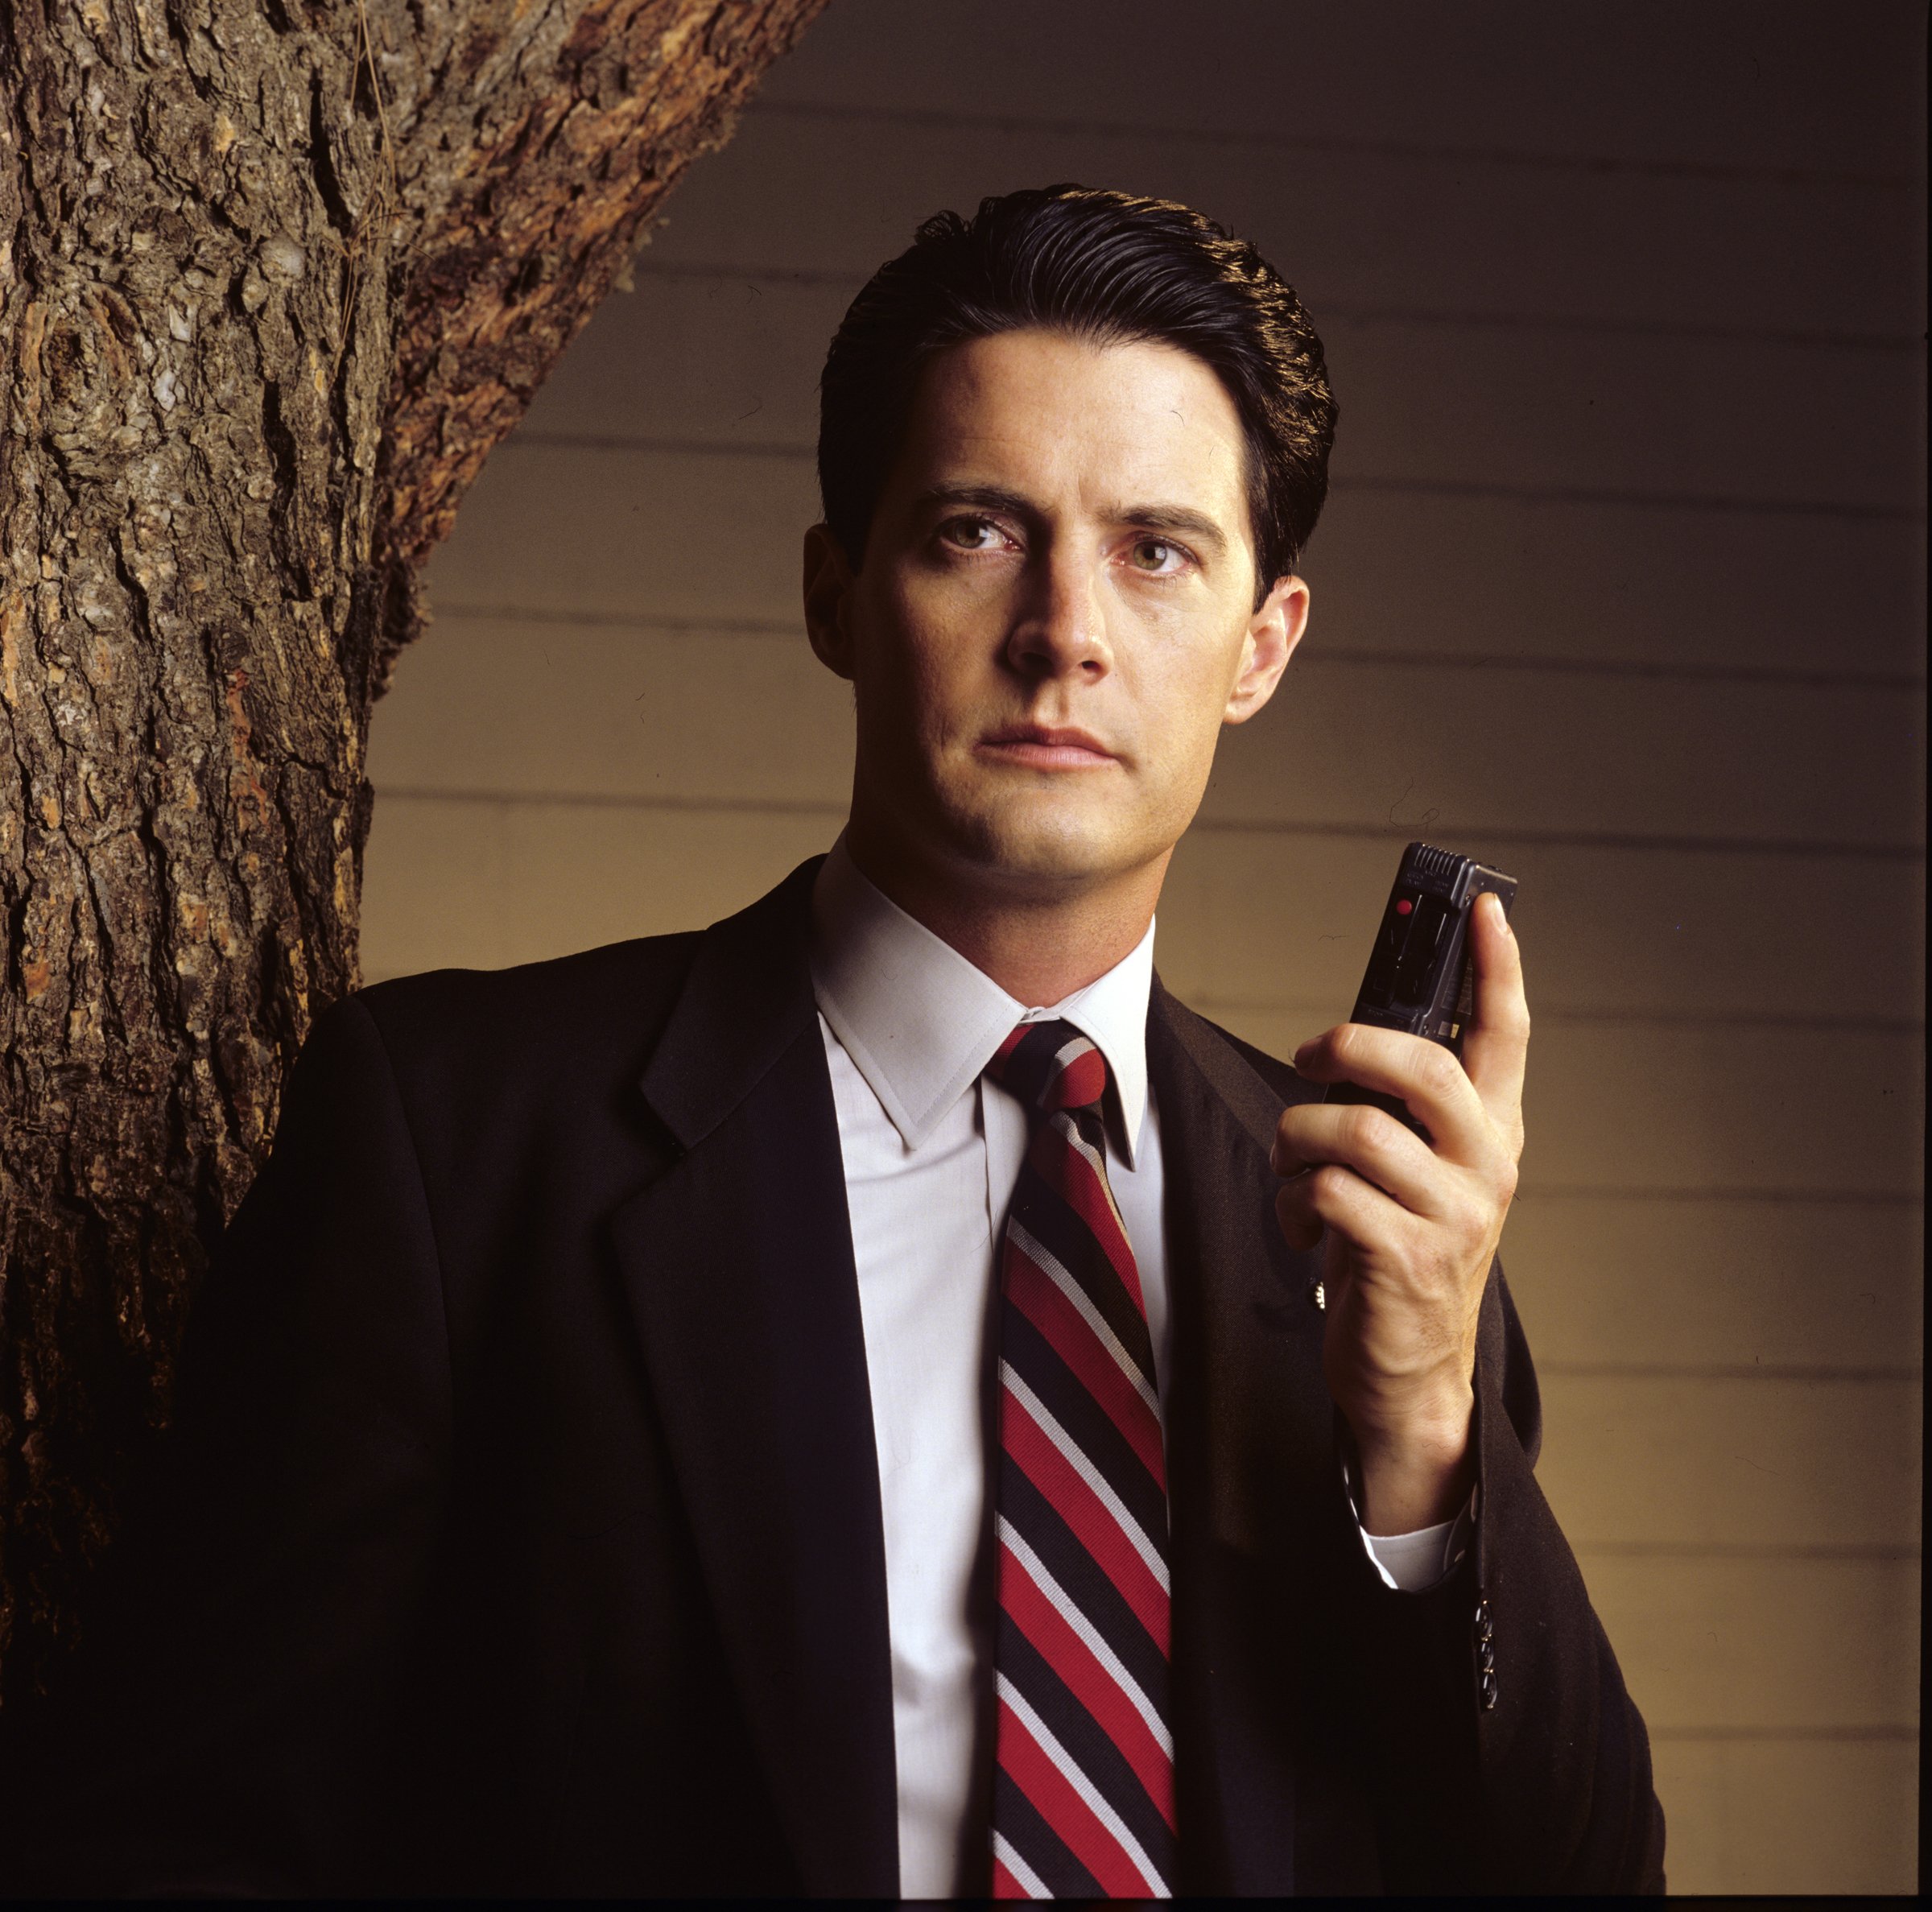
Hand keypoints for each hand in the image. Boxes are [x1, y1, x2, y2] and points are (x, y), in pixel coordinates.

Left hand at [1271, 893, 1528, 1534]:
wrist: (1410, 1374)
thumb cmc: (1398, 1256)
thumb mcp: (1420, 1176)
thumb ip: (1406, 1115)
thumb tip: (1349, 1045)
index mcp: (1493, 1134)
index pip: (1507, 1036)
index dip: (1499, 967)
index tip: (1488, 908)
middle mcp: (1486, 1166)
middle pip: (1418, 1064)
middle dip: (1344, 1047)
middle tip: (1311, 1058)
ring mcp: (1453, 1214)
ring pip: (1353, 1129)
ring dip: (1298, 1143)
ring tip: (1295, 1171)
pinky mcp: (1405, 1256)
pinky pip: (1325, 1191)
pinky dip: (1291, 1202)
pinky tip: (1301, 1227)